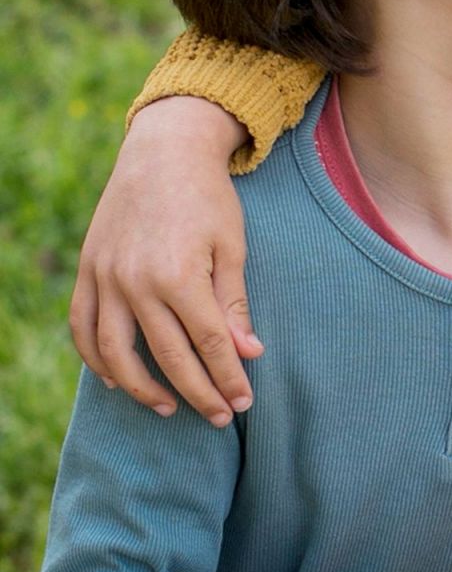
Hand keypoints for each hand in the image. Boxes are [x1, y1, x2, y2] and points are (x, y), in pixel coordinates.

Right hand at [70, 96, 257, 425]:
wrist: (162, 153)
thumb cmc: (208, 199)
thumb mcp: (232, 247)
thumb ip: (234, 304)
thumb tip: (248, 354)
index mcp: (181, 276)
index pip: (209, 345)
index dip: (228, 379)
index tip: (243, 404)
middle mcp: (137, 282)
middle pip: (168, 357)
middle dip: (198, 393)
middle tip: (219, 417)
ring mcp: (106, 278)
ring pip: (116, 353)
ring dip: (142, 388)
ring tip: (169, 407)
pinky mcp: (88, 270)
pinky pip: (84, 326)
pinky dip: (96, 359)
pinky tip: (118, 380)